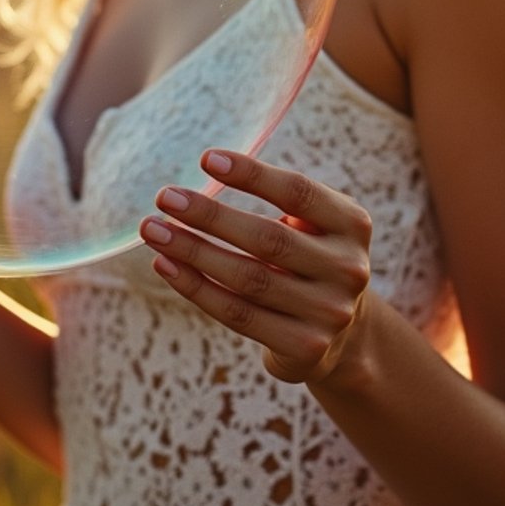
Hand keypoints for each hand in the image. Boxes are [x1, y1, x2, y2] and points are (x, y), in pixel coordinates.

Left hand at [139, 149, 371, 385]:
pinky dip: (196, 288)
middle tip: (164, 197)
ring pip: (247, 278)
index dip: (252, 174)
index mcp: (351, 223)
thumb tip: (202, 180)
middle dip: (209, 216)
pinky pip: (237, 314)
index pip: (298, 192)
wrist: (342, 334)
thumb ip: (277, 200)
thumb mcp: (311, 223)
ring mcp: (329, 312)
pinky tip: (166, 266)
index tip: (206, 159)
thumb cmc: (307, 258)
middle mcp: (347, 267)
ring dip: (192, 252)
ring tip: (153, 230)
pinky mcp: (305, 347)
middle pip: (268, 237)